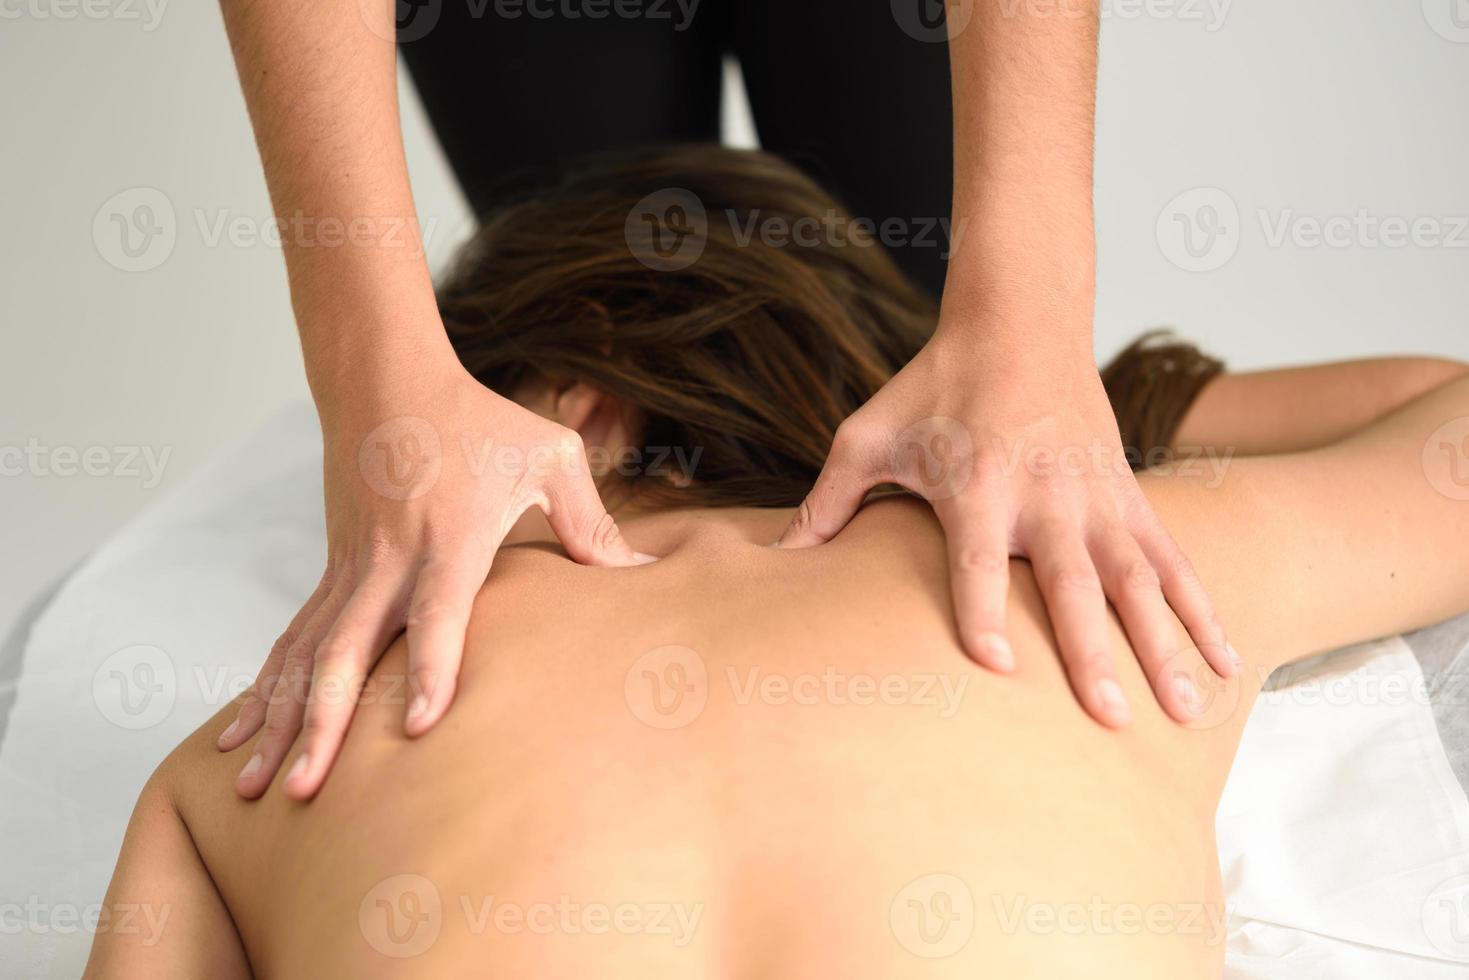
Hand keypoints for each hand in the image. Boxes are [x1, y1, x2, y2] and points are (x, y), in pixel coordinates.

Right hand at [217, 357, 643, 797]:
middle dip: (327, 725)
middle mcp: (389, 561)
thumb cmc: (477, 420)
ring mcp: (350, 569)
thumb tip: (645, 570)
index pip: (438, 613)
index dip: (431, 669)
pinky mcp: (332, 572)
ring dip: (281, 722)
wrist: (386, 380)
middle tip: (308, 791)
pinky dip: (265, 690)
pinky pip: (293, 640)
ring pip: (307, 656)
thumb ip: (593, 521)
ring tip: (250, 787)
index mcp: (449, 537)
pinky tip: (241, 735)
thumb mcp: (550, 457)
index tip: (419, 728)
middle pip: (349, 651)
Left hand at [775, 321, 1236, 727]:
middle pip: (1070, 583)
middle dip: (1091, 651)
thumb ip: (826, 497)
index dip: (981, 612)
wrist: (1018, 322)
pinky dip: (1203, 608)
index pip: (976, 561)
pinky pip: (1173, 560)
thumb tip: (775, 554)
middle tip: (1108, 718)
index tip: (993, 667)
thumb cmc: (933, 385)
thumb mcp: (868, 433)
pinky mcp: (1128, 496)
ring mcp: (1096, 497)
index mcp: (977, 483)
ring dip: (1165, 643)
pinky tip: (1229, 658)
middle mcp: (1045, 496)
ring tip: (1189, 707)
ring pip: (1138, 580)